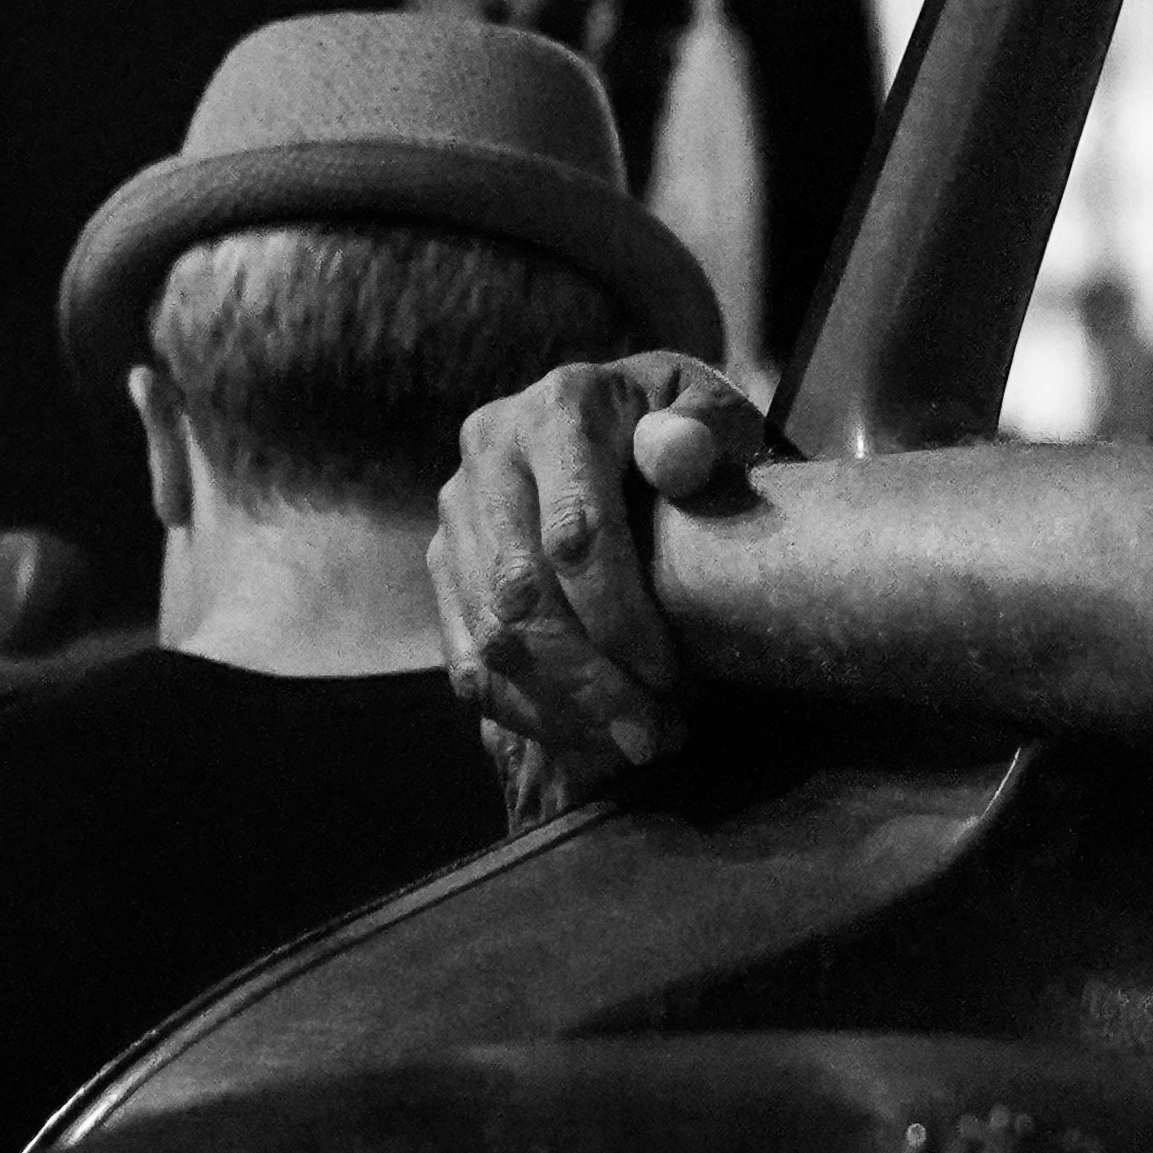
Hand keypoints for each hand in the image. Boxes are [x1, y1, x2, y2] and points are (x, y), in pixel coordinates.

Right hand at [430, 353, 778, 770]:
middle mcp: (490, 453)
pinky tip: (584, 737)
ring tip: (632, 743)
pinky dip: (523, 710)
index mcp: (560, 409)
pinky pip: (466, 656)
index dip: (620, 615)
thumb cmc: (683, 426)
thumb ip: (701, 431)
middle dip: (589, 679)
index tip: (669, 674)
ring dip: (560, 706)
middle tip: (652, 735)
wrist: (625, 416)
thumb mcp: (708, 411)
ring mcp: (458, 510)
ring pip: (489, 634)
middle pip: (522, 593)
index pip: (575, 531)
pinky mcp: (444, 560)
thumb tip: (675, 457)